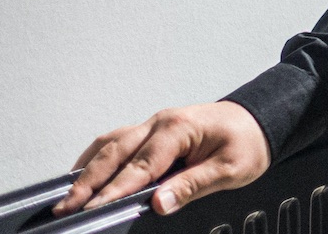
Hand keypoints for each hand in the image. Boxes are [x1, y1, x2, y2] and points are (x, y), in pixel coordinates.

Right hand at [53, 101, 270, 216]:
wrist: (261, 118)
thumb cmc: (249, 141)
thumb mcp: (230, 168)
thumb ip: (193, 186)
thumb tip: (159, 203)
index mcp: (179, 129)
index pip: (140, 165)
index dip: (115, 189)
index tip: (93, 208)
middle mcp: (160, 122)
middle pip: (115, 152)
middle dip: (88, 181)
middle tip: (65, 207)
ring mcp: (155, 124)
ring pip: (111, 143)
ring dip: (88, 168)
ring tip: (66, 194)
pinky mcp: (154, 130)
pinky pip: (119, 141)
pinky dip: (98, 156)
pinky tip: (86, 172)